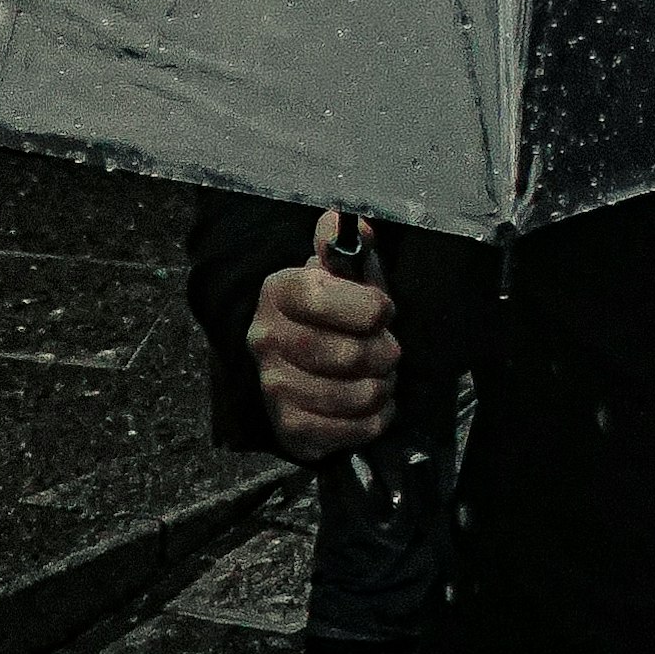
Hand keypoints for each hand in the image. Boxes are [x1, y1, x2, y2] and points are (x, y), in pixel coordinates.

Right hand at [248, 213, 397, 464]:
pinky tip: (373, 405)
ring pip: (355, 395)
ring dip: (383, 387)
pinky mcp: (290, 428)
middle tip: (389, 350)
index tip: (384, 310)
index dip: (365, 307)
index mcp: (279, 292)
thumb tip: (343, 222)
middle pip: (347, 354)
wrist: (305, 367)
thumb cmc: (336, 313)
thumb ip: (347, 244)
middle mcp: (265, 339)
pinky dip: (376, 419)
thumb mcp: (344, 272)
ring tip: (380, 376)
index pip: (319, 298)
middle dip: (385, 352)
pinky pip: (351, 431)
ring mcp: (273, 387)